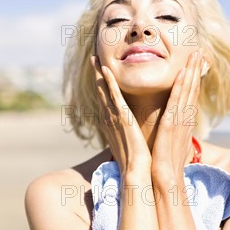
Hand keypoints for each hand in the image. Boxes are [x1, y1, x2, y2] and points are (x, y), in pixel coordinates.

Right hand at [91, 56, 151, 173]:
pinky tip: (106, 69)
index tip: (101, 72)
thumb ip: (130, 135)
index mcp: (112, 124)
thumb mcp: (131, 143)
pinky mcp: (121, 118)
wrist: (136, 172)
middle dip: (96, 75)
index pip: (106, 101)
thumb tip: (134, 134)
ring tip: (95, 58)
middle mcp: (109, 119)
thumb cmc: (136, 162)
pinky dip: (109, 82)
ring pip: (104, 90)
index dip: (102, 85)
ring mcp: (113, 118)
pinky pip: (113, 96)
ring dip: (99, 73)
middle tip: (93, 58)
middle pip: (100, 92)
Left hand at [151, 49, 205, 178]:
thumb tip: (173, 129)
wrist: (166, 179)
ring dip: (192, 71)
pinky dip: (181, 85)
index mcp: (184, 122)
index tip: (196, 63)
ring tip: (196, 54)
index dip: (194, 78)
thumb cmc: (167, 165)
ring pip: (188, 90)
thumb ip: (174, 133)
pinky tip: (183, 72)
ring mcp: (180, 120)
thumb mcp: (173, 144)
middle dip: (196, 69)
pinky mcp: (172, 124)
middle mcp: (185, 118)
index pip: (190, 95)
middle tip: (200, 51)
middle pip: (193, 88)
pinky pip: (177, 100)